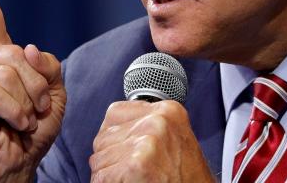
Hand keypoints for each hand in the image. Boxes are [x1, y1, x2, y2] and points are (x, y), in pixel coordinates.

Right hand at [0, 0, 66, 182]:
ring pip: (8, 74)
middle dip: (37, 85)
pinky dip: (14, 112)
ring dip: (27, 102)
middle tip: (37, 110)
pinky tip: (13, 124)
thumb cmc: (31, 129)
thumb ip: (47, 66)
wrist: (15, 164)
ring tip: (24, 119)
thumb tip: (27, 49)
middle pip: (17, 54)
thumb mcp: (53, 92)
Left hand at [89, 100, 213, 182]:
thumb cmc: (187, 178)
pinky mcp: (135, 164)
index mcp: (168, 111)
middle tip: (135, 171)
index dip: (116, 138)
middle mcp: (157, 121)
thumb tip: (113, 128)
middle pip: (104, 136)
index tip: (128, 152)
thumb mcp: (174, 140)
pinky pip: (101, 176)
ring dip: (110, 173)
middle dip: (112, 157)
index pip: (115, 113)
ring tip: (134, 178)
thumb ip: (146, 127)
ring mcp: (146, 142)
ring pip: (99, 157)